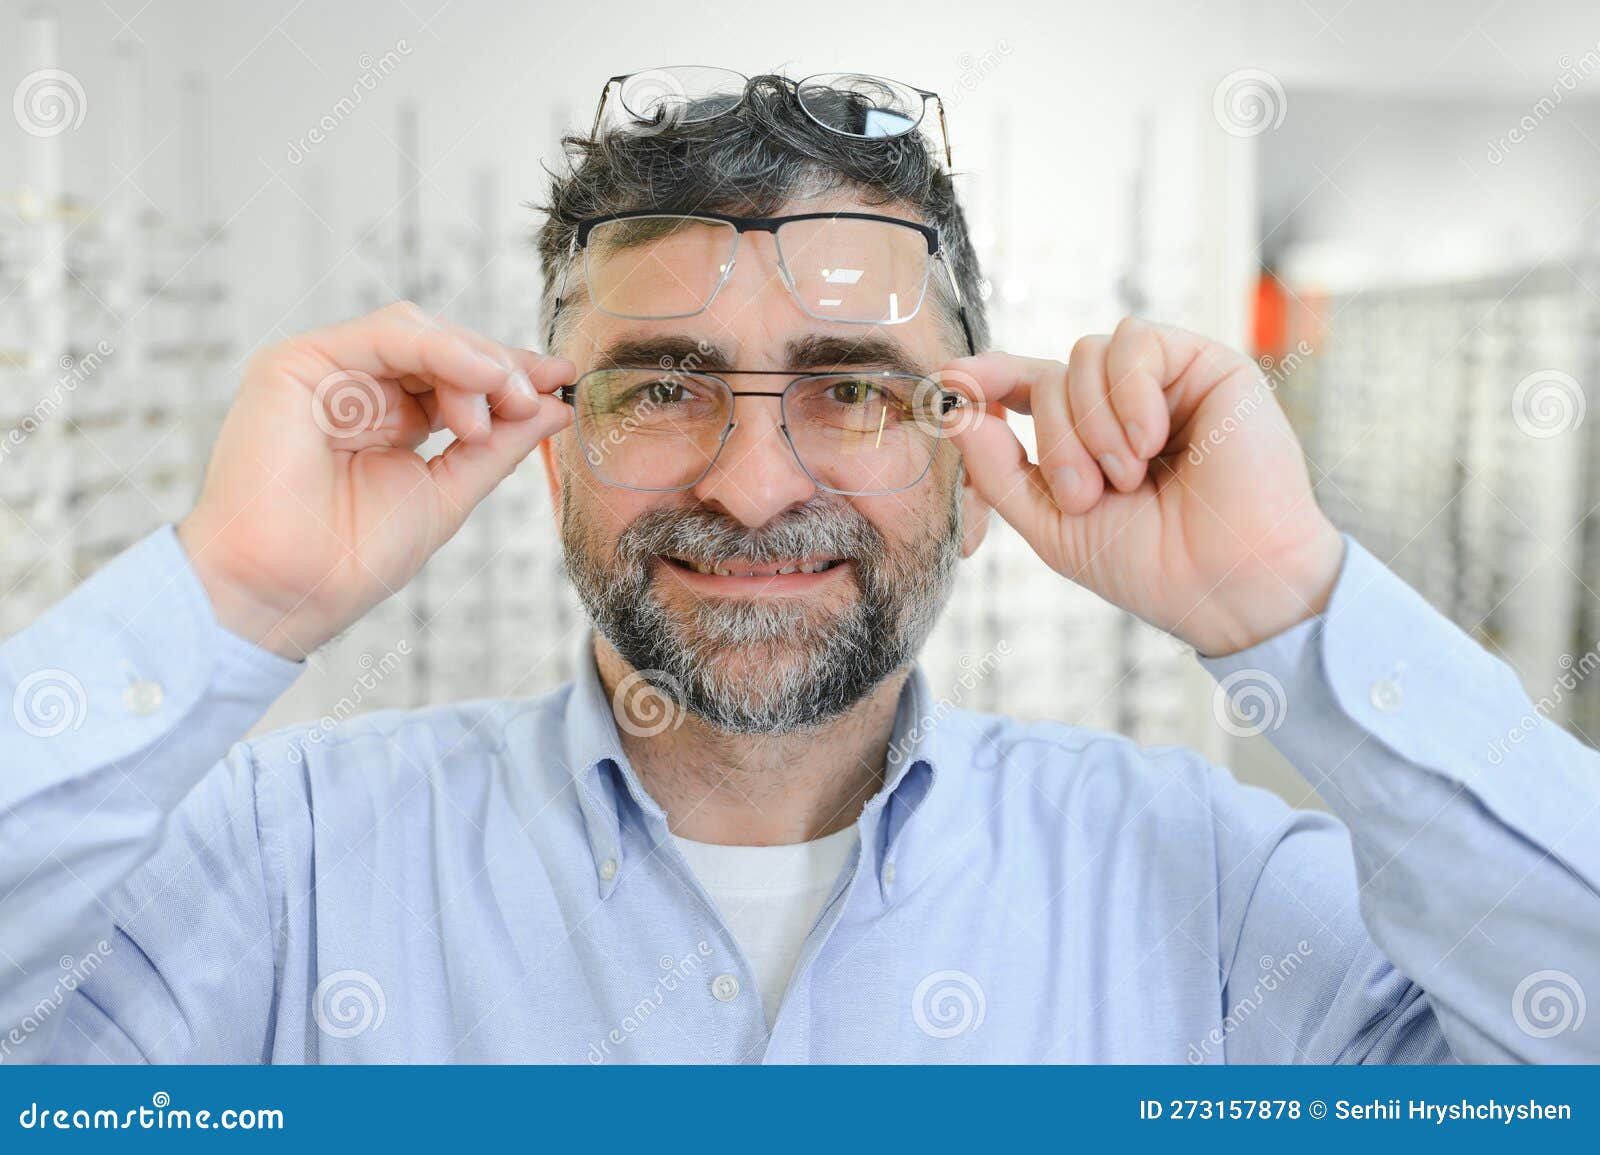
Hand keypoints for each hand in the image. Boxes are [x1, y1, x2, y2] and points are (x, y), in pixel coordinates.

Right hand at [177, 302, 574, 658]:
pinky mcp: (296, 363)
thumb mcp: (447, 493)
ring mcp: (325, 372)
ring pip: (417, 332)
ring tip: (504, 404)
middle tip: (536, 398)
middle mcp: (355, 387)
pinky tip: (482, 377)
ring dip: (474, 362)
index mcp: (387, 418)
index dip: (510, 373)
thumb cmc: (352, 558)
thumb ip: (498, 447)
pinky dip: (441, 350)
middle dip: (499, 368)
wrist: (287, 592)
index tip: (562, 380)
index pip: (456, 375)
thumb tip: (556, 407)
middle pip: (442, 346)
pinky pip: (384, 336)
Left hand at [945, 318, 1344, 656]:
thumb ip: (997, 466)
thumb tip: (952, 406)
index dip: (986, 377)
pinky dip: (1130, 395)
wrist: (1224, 583)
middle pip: (1050, 377)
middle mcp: (1122, 403)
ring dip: (1093, 426)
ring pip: (1085, 355)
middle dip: (1056, 441)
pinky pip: (1135, 342)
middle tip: (1090, 496)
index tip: (950, 379)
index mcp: (1086, 437)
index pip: (1025, 386)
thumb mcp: (1050, 523)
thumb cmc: (1147, 563)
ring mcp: (1164, 382)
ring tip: (1129, 477)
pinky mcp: (1206, 365)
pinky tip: (1152, 441)